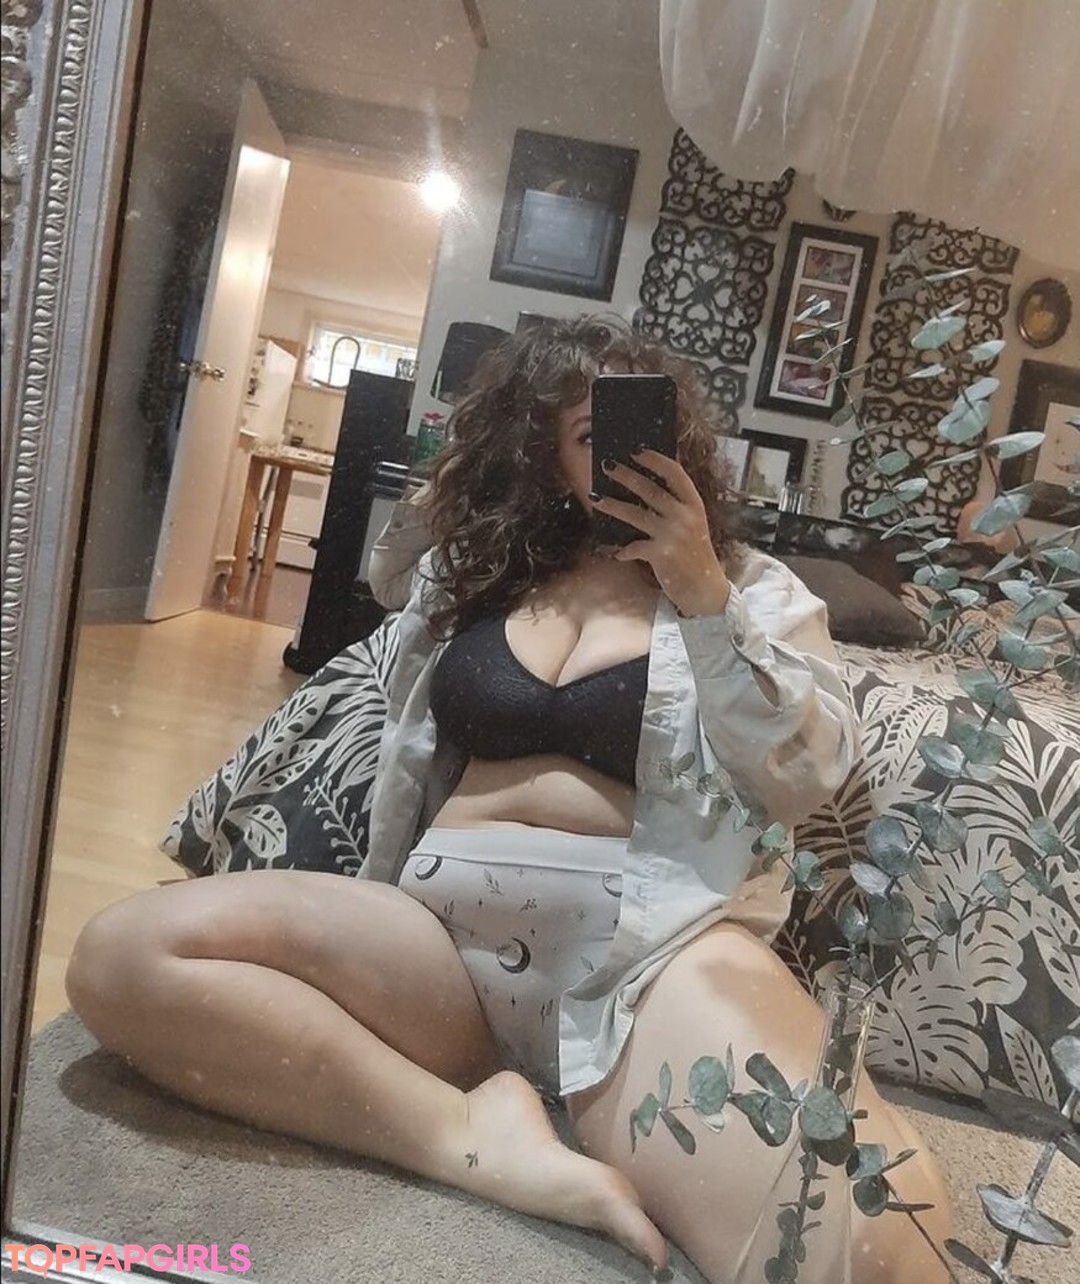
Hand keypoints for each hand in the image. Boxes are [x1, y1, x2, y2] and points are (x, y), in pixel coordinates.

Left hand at [591, 450, 729, 616]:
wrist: (705, 589)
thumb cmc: (694, 554)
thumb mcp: (692, 525)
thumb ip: (675, 506)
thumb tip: (643, 488)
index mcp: (694, 504)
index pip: (675, 473)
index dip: (655, 459)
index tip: (636, 450)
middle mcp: (685, 516)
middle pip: (650, 489)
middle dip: (625, 476)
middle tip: (607, 465)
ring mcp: (673, 534)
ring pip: (635, 514)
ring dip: (612, 505)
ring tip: (595, 498)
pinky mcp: (662, 554)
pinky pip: (634, 546)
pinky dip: (623, 550)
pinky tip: (617, 552)